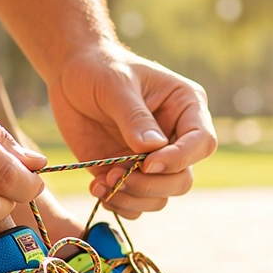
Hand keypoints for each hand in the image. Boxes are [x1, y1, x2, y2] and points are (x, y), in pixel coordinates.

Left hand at [48, 42, 216, 218]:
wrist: (70, 74)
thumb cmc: (99, 68)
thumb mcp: (115, 85)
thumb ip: (134, 117)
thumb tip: (153, 149)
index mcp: (186, 108)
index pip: (202, 143)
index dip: (179, 159)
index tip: (147, 163)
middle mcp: (174, 138)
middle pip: (182, 179)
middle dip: (151, 185)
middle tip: (117, 176)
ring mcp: (151, 159)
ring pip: (160, 197)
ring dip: (132, 199)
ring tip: (102, 183)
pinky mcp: (127, 172)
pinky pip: (134, 204)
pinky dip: (118, 204)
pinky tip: (96, 187)